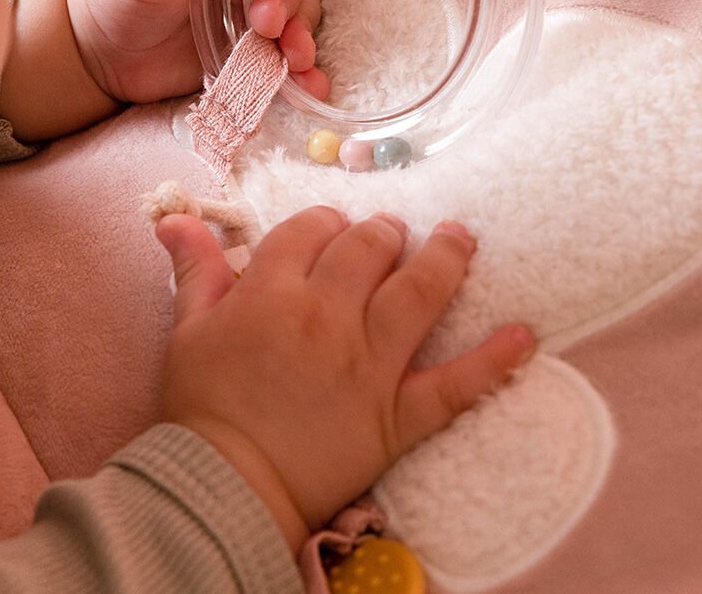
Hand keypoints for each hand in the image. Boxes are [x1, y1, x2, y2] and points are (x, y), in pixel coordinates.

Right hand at [156, 208, 535, 551]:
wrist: (224, 485)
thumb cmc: (201, 405)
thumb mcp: (187, 328)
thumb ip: (195, 267)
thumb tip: (176, 217)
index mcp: (272, 291)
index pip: (312, 229)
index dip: (324, 221)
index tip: (330, 228)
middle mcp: (327, 315)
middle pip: (369, 248)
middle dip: (383, 232)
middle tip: (390, 232)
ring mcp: (369, 363)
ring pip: (419, 293)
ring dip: (445, 258)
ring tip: (460, 238)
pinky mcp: (398, 414)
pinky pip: (457, 385)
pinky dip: (495, 360)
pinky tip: (526, 335)